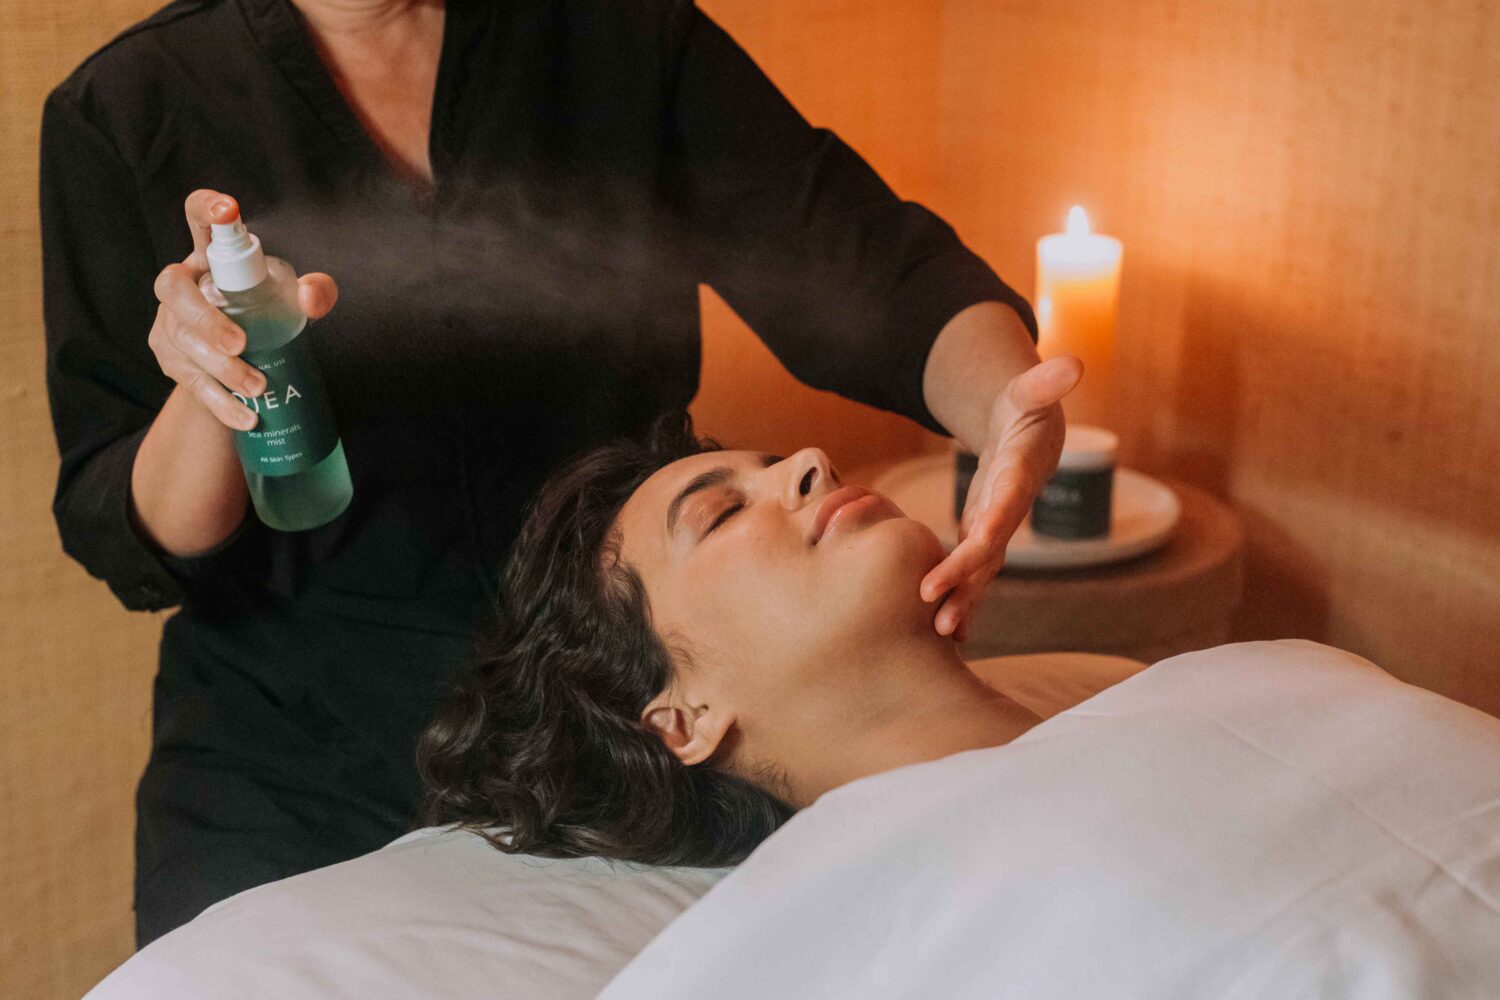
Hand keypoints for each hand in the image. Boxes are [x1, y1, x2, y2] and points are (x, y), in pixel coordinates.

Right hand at [148, 189, 337, 430]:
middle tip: (241, 344)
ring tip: (259, 388)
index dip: (207, 209)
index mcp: (210, 256)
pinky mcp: (169, 359)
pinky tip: (246, 417)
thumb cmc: (265, 317)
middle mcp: (181, 283)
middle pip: (174, 290)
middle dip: (205, 319)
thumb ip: (312, 294)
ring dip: (220, 368)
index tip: (228, 209)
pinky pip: (188, 381)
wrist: (240, 366)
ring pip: (181, 342)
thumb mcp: (291, 302)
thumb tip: (312, 296)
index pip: (198, 219)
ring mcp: (168, 322)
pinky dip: (219, 402)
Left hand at [919, 355, 1083, 641]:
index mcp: (1017, 475)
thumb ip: (1045, 383)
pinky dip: (960, 600)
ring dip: (962, 600)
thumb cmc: (1024, 409)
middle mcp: (1008, 509)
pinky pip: (971, 574)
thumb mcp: (1028, 392)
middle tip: (937, 605)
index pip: (1006, 503)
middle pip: (989, 549)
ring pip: (980, 571)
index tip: (972, 543)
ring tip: (942, 633)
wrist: (1029, 435)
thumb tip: (1075, 364)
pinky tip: (946, 634)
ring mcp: (996, 527)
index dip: (992, 523)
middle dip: (964, 577)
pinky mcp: (982, 537)